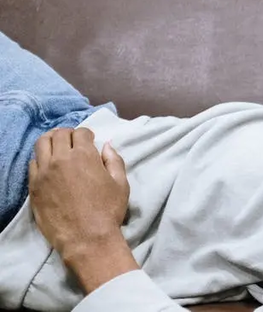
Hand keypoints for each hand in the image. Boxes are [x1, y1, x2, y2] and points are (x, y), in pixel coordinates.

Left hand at [29, 127, 138, 292]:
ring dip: (51, 141)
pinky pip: (32, 164)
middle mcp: (61, 159)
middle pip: (59, 134)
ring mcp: (44, 172)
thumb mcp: (121, 183)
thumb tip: (107, 146)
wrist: (87, 238)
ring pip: (41, 144)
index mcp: (84, 156)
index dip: (87, 135)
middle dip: (68, 134)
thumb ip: (114, 160)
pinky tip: (48, 166)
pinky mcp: (34, 186)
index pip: (80, 133)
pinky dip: (41, 159)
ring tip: (57, 148)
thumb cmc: (108, 211)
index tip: (90, 141)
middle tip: (73, 142)